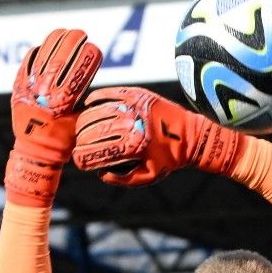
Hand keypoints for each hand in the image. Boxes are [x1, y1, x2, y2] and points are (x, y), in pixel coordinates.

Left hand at [6, 28, 102, 206]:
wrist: (34, 152)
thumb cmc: (62, 140)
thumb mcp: (80, 122)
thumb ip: (86, 103)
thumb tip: (95, 86)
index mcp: (62, 104)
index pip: (77, 74)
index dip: (87, 59)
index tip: (94, 47)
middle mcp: (43, 96)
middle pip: (58, 61)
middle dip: (71, 44)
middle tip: (81, 32)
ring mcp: (28, 91)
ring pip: (41, 60)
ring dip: (54, 43)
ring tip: (64, 31)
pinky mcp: (18, 90)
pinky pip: (25, 66)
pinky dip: (34, 55)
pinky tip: (43, 45)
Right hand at [72, 87, 244, 186]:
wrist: (191, 134)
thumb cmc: (169, 159)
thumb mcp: (148, 176)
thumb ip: (122, 179)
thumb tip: (100, 173)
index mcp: (132, 147)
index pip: (94, 153)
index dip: (82, 159)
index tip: (80, 162)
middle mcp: (131, 124)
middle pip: (90, 132)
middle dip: (81, 141)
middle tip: (80, 145)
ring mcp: (132, 106)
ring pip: (95, 112)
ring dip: (84, 122)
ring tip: (83, 129)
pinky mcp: (135, 93)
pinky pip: (107, 93)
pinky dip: (94, 99)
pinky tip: (89, 106)